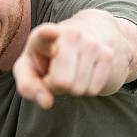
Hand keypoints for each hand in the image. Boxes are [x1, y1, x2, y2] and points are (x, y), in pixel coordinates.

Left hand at [13, 11, 128, 108]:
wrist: (81, 40)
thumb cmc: (45, 60)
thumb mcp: (28, 70)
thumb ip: (28, 87)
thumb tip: (46, 103)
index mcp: (42, 36)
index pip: (44, 34)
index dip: (47, 34)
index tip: (50, 32)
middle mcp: (69, 34)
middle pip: (61, 82)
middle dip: (56, 86)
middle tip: (55, 73)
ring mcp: (91, 43)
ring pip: (78, 89)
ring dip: (71, 88)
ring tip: (69, 71)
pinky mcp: (107, 54)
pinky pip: (93, 90)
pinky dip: (86, 89)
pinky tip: (82, 72)